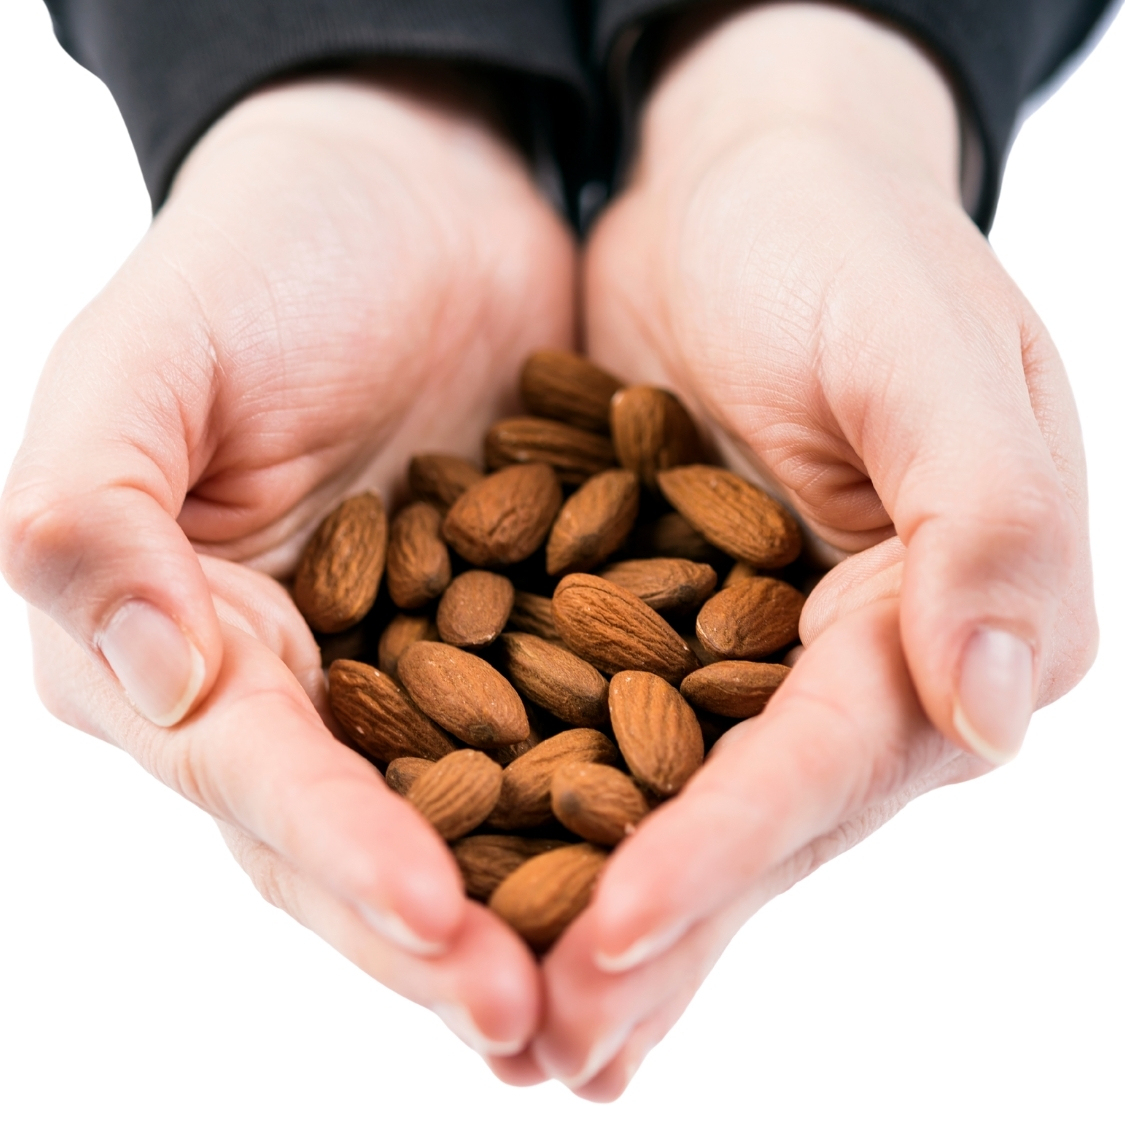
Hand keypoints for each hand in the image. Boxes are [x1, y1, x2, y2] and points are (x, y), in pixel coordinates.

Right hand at [0, 71, 575, 1054]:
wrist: (411, 190)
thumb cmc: (269, 251)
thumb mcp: (155, 360)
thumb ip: (99, 511)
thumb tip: (140, 674)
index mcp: (178, 635)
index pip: (257, 773)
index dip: (341, 853)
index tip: (443, 925)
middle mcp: (288, 682)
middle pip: (357, 837)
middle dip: (437, 938)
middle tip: (531, 1033)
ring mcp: (403, 669)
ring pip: (459, 818)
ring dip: (523, 913)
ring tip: (598, 1010)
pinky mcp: (508, 634)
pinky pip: (551, 739)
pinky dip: (597, 810)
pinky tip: (665, 873)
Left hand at [525, 4, 1095, 1095]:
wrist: (749, 199)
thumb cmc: (846, 246)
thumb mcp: (924, 351)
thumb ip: (981, 516)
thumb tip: (998, 707)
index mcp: (941, 615)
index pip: (825, 761)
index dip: (727, 850)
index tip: (618, 931)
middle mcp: (859, 666)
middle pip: (752, 825)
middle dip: (654, 932)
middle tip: (549, 1041)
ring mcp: (763, 661)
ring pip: (681, 813)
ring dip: (606, 923)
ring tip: (527, 1033)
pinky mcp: (676, 632)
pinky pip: (612, 744)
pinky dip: (561, 826)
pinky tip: (502, 906)